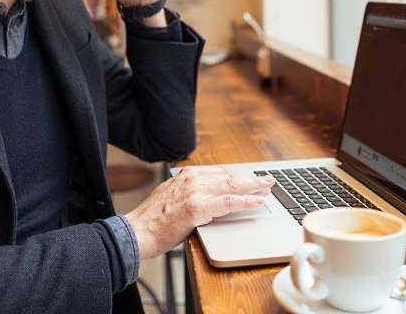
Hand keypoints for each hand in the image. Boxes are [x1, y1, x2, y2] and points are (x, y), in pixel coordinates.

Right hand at [125, 166, 274, 259]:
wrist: (137, 232)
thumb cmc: (152, 220)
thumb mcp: (170, 196)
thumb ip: (188, 192)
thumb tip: (205, 196)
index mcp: (186, 175)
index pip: (219, 172)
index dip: (237, 176)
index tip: (249, 177)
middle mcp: (192, 178)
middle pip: (229, 176)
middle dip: (250, 179)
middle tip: (266, 180)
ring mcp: (195, 191)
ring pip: (232, 186)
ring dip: (253, 187)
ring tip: (267, 188)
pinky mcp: (198, 207)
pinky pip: (229, 202)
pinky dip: (247, 201)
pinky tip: (258, 201)